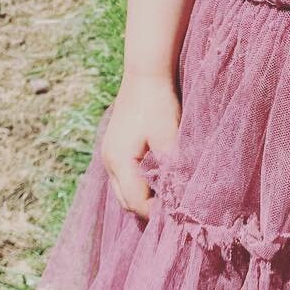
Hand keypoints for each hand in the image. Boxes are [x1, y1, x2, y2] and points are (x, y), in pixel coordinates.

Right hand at [100, 73, 180, 222]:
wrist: (145, 73)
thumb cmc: (158, 104)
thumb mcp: (169, 137)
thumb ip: (171, 169)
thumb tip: (179, 196)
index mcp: (119, 162)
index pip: (136, 202)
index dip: (157, 212)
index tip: (179, 215)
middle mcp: (109, 162)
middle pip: (126, 201)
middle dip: (149, 209)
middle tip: (175, 210)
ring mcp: (110, 154)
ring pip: (124, 190)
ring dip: (144, 197)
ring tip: (169, 197)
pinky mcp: (116, 147)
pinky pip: (125, 177)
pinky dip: (140, 184)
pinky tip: (159, 179)